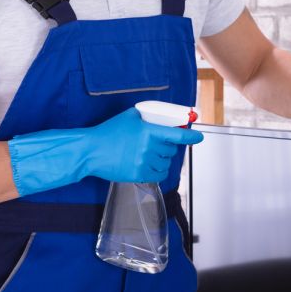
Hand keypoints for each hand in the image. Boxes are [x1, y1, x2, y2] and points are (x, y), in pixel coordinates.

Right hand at [80, 107, 202, 182]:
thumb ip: (145, 116)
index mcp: (148, 131)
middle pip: (171, 150)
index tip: (199, 137)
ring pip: (166, 163)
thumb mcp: (128, 117)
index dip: (191, 137)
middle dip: (168, 147)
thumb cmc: (107, 133)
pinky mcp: (138, 174)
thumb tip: (158, 117)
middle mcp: (148, 148)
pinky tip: (152, 166)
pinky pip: (159, 175)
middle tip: (159, 145)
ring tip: (151, 155)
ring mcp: (144, 162)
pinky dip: (159, 171)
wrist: (91, 151)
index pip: (177, 136)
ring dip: (163, 159)